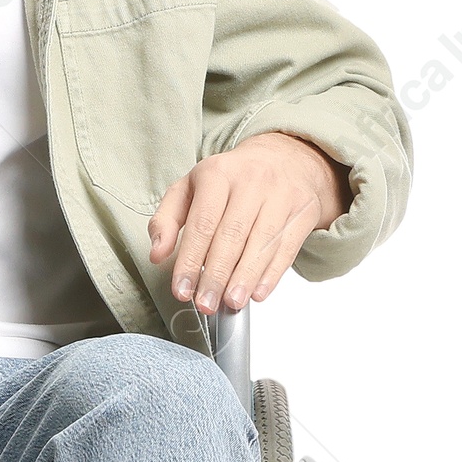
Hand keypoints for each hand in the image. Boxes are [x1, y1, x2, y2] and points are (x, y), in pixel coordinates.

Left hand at [148, 132, 349, 315]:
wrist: (284, 158)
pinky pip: (287, 247)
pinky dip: (272, 275)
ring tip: (231, 302)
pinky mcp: (304, 211)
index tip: (182, 289)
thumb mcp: (190, 188)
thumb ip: (166, 220)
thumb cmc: (232, 180)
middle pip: (232, 235)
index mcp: (217, 174)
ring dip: (244, 278)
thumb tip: (157, 253)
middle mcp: (251, 182)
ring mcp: (281, 195)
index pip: (201, 223)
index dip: (190, 260)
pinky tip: (258, 292)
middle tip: (206, 303)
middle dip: (217, 275)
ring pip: (262, 243)